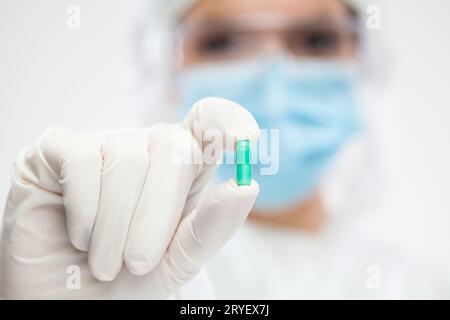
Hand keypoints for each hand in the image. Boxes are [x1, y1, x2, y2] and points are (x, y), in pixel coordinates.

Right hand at [1, 97, 259, 298]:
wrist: (65, 300)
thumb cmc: (124, 279)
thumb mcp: (176, 261)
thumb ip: (210, 226)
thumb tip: (247, 186)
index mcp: (181, 171)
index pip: (209, 123)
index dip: (227, 121)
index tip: (245, 140)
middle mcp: (145, 149)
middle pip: (173, 146)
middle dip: (158, 213)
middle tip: (138, 264)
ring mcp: (103, 144)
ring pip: (127, 158)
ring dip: (116, 224)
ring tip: (105, 263)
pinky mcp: (57, 148)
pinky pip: (82, 159)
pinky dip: (86, 208)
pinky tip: (81, 236)